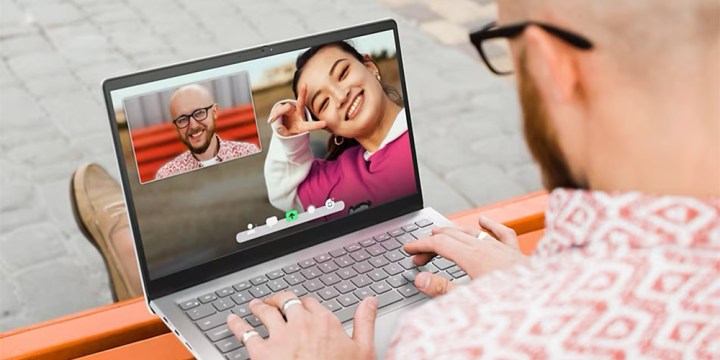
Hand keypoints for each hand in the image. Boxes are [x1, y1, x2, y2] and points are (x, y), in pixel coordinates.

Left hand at [226, 291, 376, 359]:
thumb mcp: (363, 350)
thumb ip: (365, 322)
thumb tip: (369, 302)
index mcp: (324, 321)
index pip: (311, 303)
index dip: (304, 303)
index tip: (302, 306)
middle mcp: (300, 324)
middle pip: (286, 301)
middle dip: (279, 298)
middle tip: (274, 300)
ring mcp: (279, 336)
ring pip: (264, 312)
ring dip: (258, 306)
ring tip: (254, 305)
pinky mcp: (262, 352)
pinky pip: (245, 333)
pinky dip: (237, 325)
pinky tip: (232, 321)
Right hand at [268, 84, 325, 135]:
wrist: (284, 127)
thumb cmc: (288, 132)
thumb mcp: (286, 136)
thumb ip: (283, 132)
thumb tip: (279, 126)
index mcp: (303, 125)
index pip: (310, 125)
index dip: (317, 125)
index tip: (325, 123)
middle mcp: (299, 114)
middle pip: (301, 103)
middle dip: (302, 94)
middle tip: (304, 85)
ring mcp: (292, 109)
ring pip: (285, 108)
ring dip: (277, 114)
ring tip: (271, 121)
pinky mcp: (284, 107)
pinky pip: (278, 109)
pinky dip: (274, 115)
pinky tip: (271, 120)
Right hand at [404, 216, 526, 296]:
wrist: (544, 304)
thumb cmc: (509, 304)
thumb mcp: (470, 300)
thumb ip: (443, 288)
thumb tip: (420, 278)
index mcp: (473, 258)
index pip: (440, 244)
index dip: (421, 245)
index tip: (408, 248)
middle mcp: (487, 248)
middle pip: (453, 237)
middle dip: (432, 241)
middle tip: (418, 254)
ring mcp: (503, 249)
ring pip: (473, 233)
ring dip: (453, 233)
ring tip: (440, 234)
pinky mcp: (517, 254)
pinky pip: (502, 233)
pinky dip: (490, 225)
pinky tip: (483, 220)